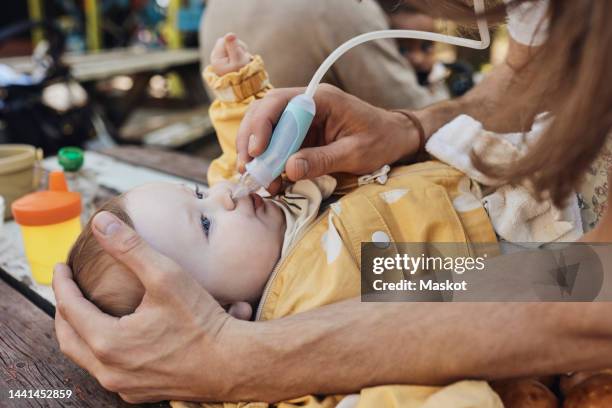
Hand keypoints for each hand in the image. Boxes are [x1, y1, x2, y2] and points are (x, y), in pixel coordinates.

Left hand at [53, 212, 243, 402]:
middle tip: (68, 290)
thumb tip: (100, 222)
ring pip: (85, 358)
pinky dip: (101, 351)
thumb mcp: (165, 276)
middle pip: (68, 338)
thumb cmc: (201, 321)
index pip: (68, 308)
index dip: (62, 284)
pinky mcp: (139, 393)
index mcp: (107, 342)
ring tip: (85, 312)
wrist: (231, 363)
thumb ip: (130, 248)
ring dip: (80, 333)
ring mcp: (123, 385)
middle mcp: (109, 369)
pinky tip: (114, 338)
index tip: (61, 268)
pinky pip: (107, 371)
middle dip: (63, 311)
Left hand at [210, 33, 251, 75]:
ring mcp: (220, 60)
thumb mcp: (238, 59)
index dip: (234, 44)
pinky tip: (241, 62)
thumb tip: (229, 33)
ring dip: (239, 51)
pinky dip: (239, 54)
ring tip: (243, 61)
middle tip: (242, 58)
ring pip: (231, 46)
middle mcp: (216, 58)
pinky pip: (233, 51)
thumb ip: (233, 46)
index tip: (239, 54)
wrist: (245, 88)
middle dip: (237, 47)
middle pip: (227, 42)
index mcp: (216, 58)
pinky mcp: (225, 61)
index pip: (224, 40)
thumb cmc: (241, 75)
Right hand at [236, 84, 421, 193]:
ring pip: (267, 131)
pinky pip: (278, 146)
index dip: (261, 126)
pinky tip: (272, 181)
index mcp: (320, 99)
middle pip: (264, 114)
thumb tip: (288, 169)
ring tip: (258, 180)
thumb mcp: (355, 153)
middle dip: (251, 141)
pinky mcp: (303, 136)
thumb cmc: (381, 140)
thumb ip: (322, 160)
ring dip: (258, 155)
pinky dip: (271, 163)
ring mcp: (302, 120)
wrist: (397, 139)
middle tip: (246, 170)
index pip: (278, 103)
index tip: (257, 153)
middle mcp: (306, 105)